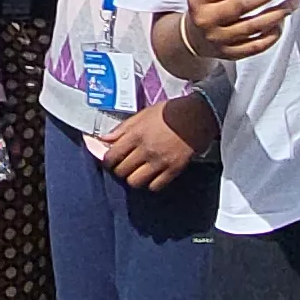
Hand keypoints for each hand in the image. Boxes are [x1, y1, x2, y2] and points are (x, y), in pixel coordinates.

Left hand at [101, 94, 215, 190]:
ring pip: (135, 182)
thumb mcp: (142, 114)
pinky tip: (151, 175)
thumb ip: (122, 128)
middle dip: (118, 169)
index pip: (112, 156)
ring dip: (132, 178)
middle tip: (122, 165)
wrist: (196, 116)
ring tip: (136, 172)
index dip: (107, 161)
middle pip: (121, 171)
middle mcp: (146, 150)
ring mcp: (160, 162)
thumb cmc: (169, 112)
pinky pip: (155, 186)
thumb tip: (104, 138)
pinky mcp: (173, 170)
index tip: (109, 160)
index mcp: (136, 135)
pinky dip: (150, 183)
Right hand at [183, 0, 299, 64]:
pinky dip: (274, 32)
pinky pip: (258, 44)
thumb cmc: (207, 7)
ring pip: (255, 25)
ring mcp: (220, 39)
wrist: (194, 38)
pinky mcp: (231, 54)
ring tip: (294, 0)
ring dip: (279, 11)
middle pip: (244, 4)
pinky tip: (282, 20)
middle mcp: (208, 20)